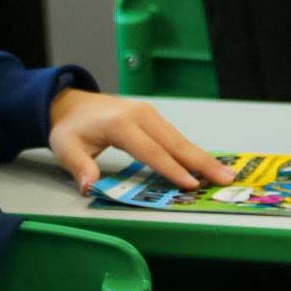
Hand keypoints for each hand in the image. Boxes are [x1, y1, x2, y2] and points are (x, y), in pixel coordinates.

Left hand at [47, 90, 234, 195]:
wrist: (71, 104)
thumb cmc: (71, 129)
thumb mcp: (66, 148)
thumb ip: (80, 167)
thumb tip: (89, 186)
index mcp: (120, 124)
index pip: (150, 151)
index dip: (171, 169)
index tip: (190, 184)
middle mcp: (139, 115)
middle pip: (174, 143)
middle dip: (200, 163)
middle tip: (224, 179)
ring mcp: (149, 114)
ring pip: (179, 139)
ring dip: (202, 158)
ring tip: (224, 174)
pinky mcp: (153, 117)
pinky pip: (175, 136)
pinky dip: (192, 151)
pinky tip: (206, 164)